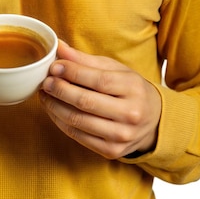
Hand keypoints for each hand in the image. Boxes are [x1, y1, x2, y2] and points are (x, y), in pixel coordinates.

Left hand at [39, 41, 161, 158]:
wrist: (154, 121)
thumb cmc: (130, 90)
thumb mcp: (115, 70)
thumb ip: (86, 60)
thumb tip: (59, 47)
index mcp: (134, 88)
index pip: (98, 80)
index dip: (72, 72)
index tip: (54, 66)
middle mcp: (130, 113)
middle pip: (85, 102)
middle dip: (60, 90)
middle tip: (45, 82)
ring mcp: (121, 135)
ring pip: (78, 121)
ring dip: (55, 107)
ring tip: (45, 95)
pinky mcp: (111, 151)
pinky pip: (77, 136)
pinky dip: (60, 122)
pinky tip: (53, 110)